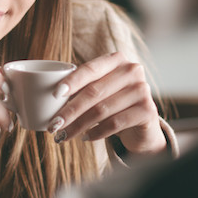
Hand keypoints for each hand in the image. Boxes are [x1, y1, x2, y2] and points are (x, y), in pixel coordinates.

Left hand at [48, 52, 165, 155]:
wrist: (141, 122)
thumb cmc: (113, 102)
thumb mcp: (98, 90)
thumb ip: (81, 88)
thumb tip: (49, 99)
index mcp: (117, 60)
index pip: (90, 69)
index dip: (72, 81)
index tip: (54, 95)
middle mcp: (132, 70)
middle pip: (94, 92)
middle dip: (70, 110)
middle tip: (53, 125)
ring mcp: (142, 90)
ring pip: (102, 110)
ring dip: (78, 125)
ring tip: (63, 136)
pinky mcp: (148, 111)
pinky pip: (115, 123)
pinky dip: (96, 132)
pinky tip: (85, 137)